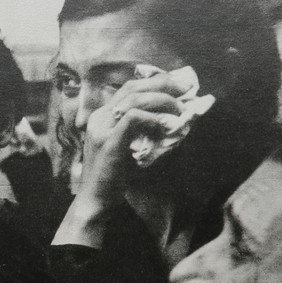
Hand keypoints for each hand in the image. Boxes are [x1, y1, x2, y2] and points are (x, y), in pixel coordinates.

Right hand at [77, 70, 190, 207]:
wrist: (95, 200)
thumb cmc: (114, 177)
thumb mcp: (129, 146)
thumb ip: (143, 130)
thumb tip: (173, 118)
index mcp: (102, 116)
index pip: (129, 88)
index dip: (155, 82)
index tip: (177, 87)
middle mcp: (99, 118)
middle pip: (133, 87)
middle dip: (163, 84)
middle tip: (185, 89)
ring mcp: (101, 128)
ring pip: (134, 99)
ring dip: (162, 101)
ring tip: (179, 111)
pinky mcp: (108, 142)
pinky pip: (133, 119)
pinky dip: (153, 119)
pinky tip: (165, 125)